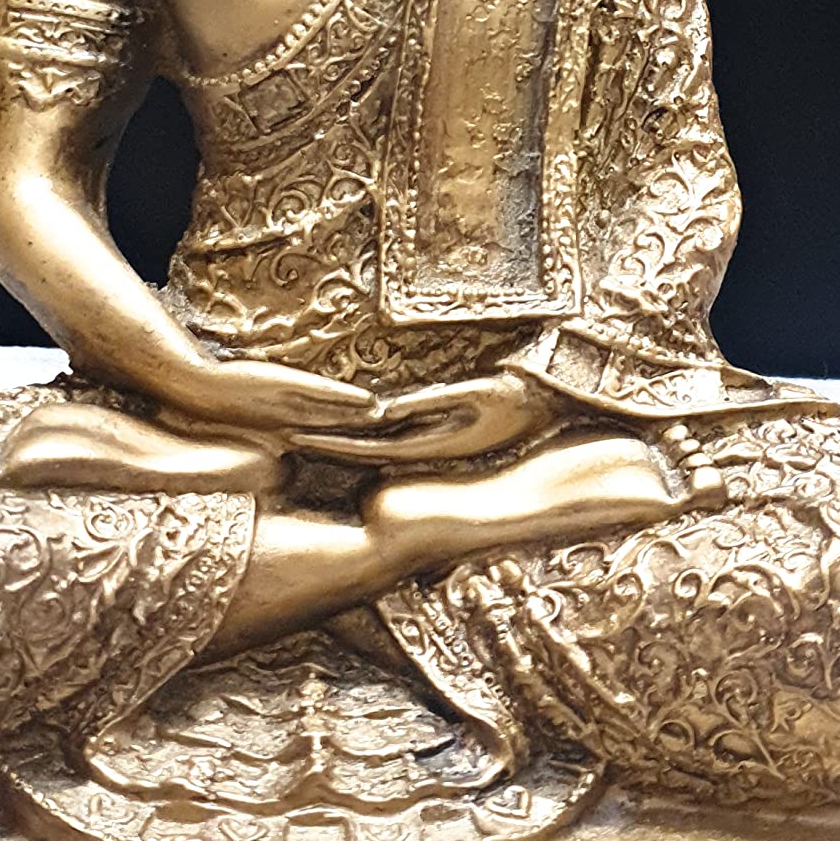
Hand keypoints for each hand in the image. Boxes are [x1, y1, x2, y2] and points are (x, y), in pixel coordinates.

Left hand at [158, 355, 381, 437]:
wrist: (195, 386)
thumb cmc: (220, 401)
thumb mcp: (249, 417)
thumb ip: (271, 426)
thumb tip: (286, 434)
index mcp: (284, 432)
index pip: (326, 442)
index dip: (354, 448)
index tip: (382, 451)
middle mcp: (291, 424)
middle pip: (337, 435)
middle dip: (367, 440)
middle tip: (402, 445)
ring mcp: (289, 408)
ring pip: (333, 418)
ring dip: (362, 423)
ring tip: (394, 427)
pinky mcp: (284, 389)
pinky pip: (319, 396)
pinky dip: (343, 400)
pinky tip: (365, 400)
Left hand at [292, 370, 562, 464]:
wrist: (553, 399)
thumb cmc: (518, 394)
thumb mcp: (473, 394)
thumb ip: (427, 404)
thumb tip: (382, 410)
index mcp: (432, 441)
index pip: (368, 444)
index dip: (332, 441)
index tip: (299, 435)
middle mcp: (428, 444)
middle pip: (365, 446)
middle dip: (326, 441)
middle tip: (286, 435)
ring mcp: (434, 437)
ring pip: (377, 440)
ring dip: (343, 436)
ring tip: (307, 430)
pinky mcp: (440, 425)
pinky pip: (396, 431)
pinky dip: (368, 429)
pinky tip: (351, 424)